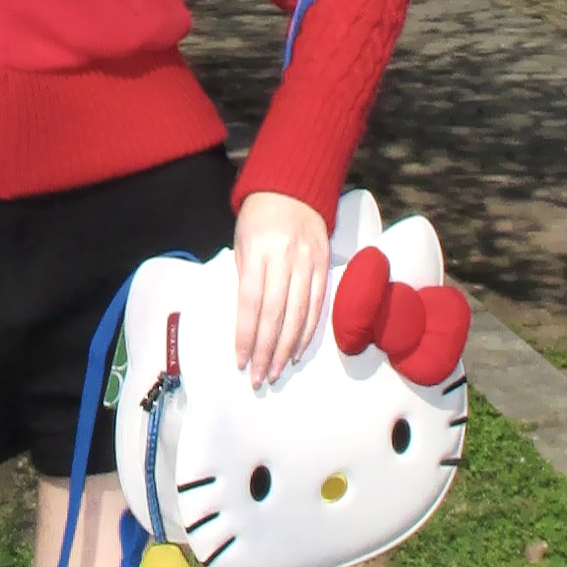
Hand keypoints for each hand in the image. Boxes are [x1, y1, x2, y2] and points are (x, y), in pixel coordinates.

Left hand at [232, 192, 330, 387]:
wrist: (293, 189)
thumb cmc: (258, 218)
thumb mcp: (242, 242)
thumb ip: (245, 277)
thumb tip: (246, 320)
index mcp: (258, 252)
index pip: (250, 302)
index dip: (246, 335)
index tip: (241, 360)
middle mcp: (285, 258)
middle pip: (275, 314)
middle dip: (266, 350)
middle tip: (259, 377)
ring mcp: (308, 262)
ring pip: (299, 314)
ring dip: (287, 347)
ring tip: (277, 370)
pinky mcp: (324, 265)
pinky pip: (318, 304)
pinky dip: (308, 331)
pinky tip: (298, 350)